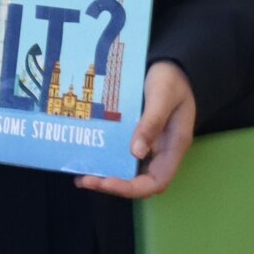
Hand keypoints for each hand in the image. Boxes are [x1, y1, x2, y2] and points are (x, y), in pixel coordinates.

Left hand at [77, 61, 196, 198]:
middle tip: (84, 180)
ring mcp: (149, 144)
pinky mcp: (137, 134)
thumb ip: (151, 123)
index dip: (132, 188)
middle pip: (139, 181)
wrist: (172, 66)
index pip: (156, 182)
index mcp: (173, 147)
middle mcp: (161, 151)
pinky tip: (87, 153)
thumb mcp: (162, 97)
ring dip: (106, 175)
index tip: (106, 183)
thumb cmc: (171, 80)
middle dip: (112, 185)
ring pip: (129, 169)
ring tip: (80, 174)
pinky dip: (106, 157)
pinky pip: (122, 152)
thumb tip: (136, 153)